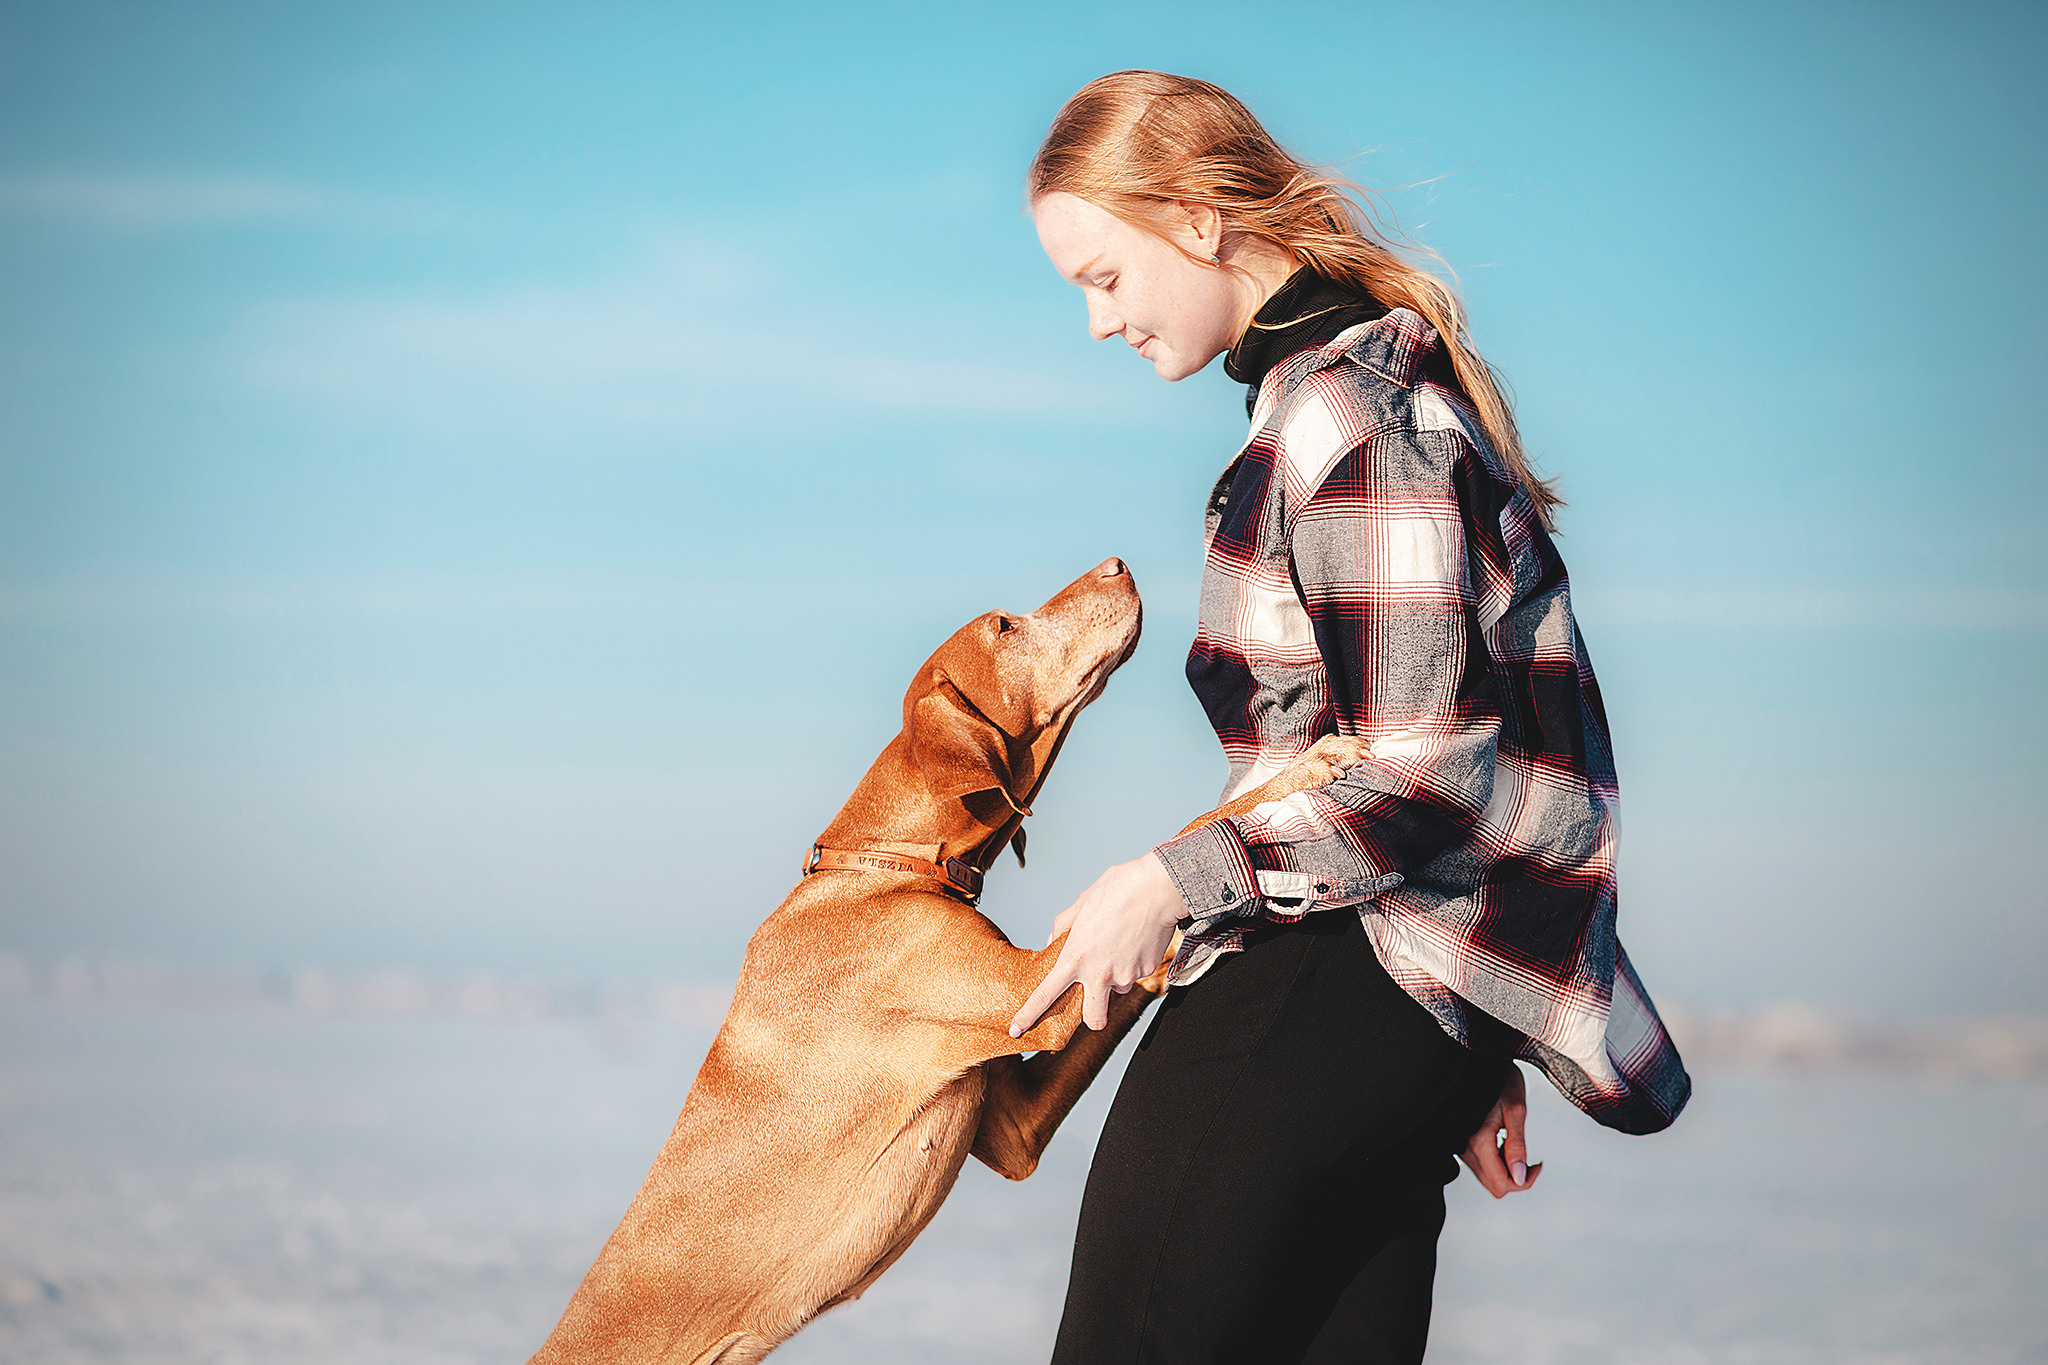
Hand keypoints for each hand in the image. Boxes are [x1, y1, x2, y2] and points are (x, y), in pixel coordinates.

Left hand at [1008, 852, 1183, 1036]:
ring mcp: (1125, 975)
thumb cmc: (1117, 890)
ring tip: (1120, 944)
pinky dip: (1134, 962)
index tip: (1016, 1030)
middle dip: (1092, 1018)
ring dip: (1116, 977)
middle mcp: (1099, 973)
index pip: (1045, 995)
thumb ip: (1062, 926)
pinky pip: (1136, 973)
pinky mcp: (1147, 971)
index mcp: (1075, 957)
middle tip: (1093, 1002)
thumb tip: (1052, 941)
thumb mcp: (1080, 904)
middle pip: (1093, 1019)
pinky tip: (1136, 939)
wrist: (1157, 888)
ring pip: (1118, 989)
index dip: (1028, 1015)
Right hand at [1459, 1064, 1542, 1197]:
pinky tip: (1507, 1144)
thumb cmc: (1500, 1079)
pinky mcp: (1464, 1143)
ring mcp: (1462, 1147)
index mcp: (1478, 1140)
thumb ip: (1516, 1146)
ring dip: (1508, 1171)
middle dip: (1517, 1179)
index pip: (1501, 1183)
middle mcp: (1465, 1148)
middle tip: (1534, 1161)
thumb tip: (1520, 1178)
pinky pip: (1482, 1166)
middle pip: (1494, 1186)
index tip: (1539, 1164)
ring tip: (1520, 1150)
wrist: (1480, 1061)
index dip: (1524, 1182)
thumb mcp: (1516, 1109)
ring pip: (1487, 1178)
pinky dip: (1498, 1163)